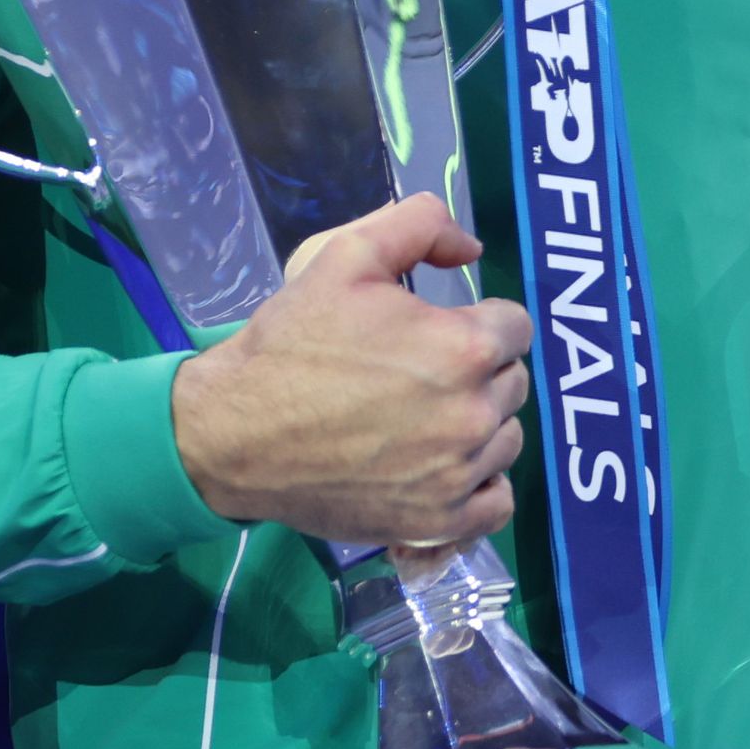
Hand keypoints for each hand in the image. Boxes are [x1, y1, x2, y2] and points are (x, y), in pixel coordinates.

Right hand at [169, 193, 536, 547]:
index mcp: (464, 347)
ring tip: (426, 418)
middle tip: (423, 374)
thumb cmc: (291, 343)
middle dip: (480, 372)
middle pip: (513, 383)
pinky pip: (497, 504)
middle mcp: (473, 414)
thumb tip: (472, 248)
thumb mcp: (346, 254)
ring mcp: (458, 475)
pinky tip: (447, 468)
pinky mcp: (437, 522)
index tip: (441, 333)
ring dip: (480, 426)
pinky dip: (480, 486)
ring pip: (506, 440)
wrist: (234, 432)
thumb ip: (420, 226)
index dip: (480, 322)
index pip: (516, 327)